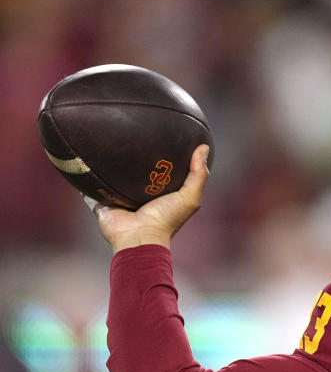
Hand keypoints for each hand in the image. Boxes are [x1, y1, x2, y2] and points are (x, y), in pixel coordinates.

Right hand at [87, 145, 209, 252]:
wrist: (138, 236)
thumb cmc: (166, 219)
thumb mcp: (189, 197)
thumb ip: (198, 175)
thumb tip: (203, 147)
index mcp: (160, 195)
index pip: (163, 172)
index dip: (165, 158)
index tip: (164, 137)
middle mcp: (140, 196)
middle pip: (137, 173)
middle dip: (135, 157)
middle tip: (133, 134)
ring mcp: (121, 199)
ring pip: (114, 177)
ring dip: (111, 164)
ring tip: (109, 141)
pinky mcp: (103, 201)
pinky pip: (92, 187)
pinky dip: (89, 176)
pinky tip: (85, 157)